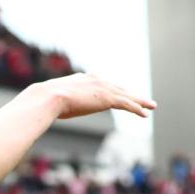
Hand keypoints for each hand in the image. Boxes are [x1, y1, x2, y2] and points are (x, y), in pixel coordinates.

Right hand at [42, 73, 156, 119]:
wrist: (48, 98)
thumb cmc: (44, 101)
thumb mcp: (52, 101)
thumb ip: (56, 103)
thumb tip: (43, 111)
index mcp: (83, 79)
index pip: (102, 84)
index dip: (112, 90)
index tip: (119, 93)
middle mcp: (95, 80)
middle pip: (118, 88)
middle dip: (130, 94)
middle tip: (141, 99)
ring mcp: (102, 88)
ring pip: (126, 95)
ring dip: (140, 101)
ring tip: (151, 106)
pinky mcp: (107, 98)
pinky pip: (126, 104)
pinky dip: (137, 109)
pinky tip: (145, 115)